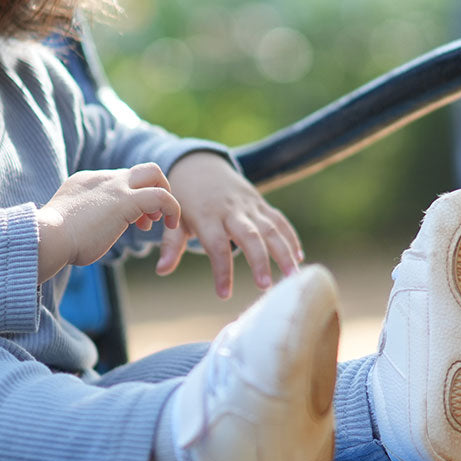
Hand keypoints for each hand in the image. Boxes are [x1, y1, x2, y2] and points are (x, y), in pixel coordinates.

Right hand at [37, 163, 180, 282]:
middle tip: (152, 216)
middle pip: (140, 169)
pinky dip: (172, 208)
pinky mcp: (126, 200)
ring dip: (164, 196)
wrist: (47, 237)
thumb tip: (83, 233)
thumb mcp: (66, 223)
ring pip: (153, 172)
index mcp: (87, 182)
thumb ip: (79, 221)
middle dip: (154, 188)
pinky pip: (162, 196)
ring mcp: (115, 187)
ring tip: (162, 222)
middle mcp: (102, 179)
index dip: (131, 197)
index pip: (119, 179)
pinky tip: (172, 226)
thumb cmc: (52, 240)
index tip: (134, 220)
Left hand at [156, 151, 302, 297]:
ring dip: (284, 251)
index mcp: (207, 216)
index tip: (224, 295)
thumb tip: (162, 270)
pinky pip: (279, 220)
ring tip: (293, 276)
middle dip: (259, 260)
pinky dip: (291, 237)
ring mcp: (249, 206)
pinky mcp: (261, 203)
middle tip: (266, 287)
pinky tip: (299, 258)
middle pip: (249, 235)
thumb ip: (171, 244)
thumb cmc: (185, 199)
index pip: (216, 245)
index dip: (221, 270)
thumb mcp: (175, 219)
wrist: (199, 166)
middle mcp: (231, 210)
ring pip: (270, 228)